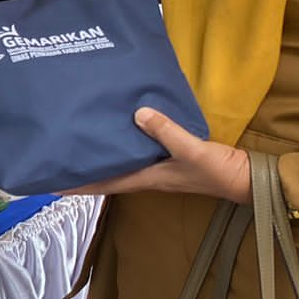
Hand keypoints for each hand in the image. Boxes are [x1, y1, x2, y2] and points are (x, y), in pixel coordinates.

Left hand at [66, 109, 250, 203]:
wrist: (245, 178)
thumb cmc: (217, 170)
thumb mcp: (191, 149)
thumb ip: (166, 131)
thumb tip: (137, 113)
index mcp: (147, 178)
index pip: (106, 183)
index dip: (80, 185)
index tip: (53, 184)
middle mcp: (148, 176)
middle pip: (109, 175)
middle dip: (86, 170)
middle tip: (60, 158)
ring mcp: (159, 168)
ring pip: (124, 164)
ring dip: (104, 157)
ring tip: (83, 142)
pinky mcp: (171, 159)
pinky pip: (141, 153)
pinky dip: (127, 144)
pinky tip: (125, 129)